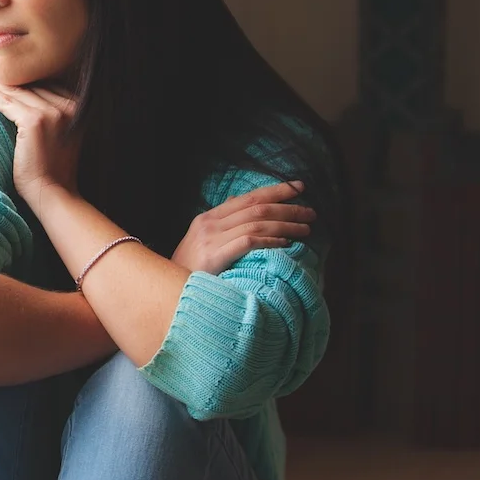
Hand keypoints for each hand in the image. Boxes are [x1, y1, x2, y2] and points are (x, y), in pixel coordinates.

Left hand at [0, 64, 81, 213]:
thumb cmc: (51, 169)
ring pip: (18, 91)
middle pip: (32, 84)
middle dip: (7, 75)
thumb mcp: (58, 135)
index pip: (45, 84)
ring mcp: (54, 112)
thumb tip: (24, 95)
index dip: (23, 77)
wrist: (53, 193)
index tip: (4, 70)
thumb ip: (51, 114)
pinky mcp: (36, 121)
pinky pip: (8, 103)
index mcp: (78, 107)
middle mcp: (70, 106)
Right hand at [172, 180, 314, 273]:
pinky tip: (287, 243)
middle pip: (256, 207)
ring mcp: (211, 239)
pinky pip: (249, 242)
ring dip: (286, 224)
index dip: (275, 190)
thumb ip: (221, 221)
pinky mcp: (214, 256)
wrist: (168, 292)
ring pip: (257, 223)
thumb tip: (237, 199)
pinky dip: (271, 240)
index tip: (299, 187)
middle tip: (311, 211)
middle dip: (288, 207)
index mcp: (208, 218)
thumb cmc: (189, 270)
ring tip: (306, 229)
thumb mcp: (202, 241)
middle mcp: (209, 224)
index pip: (248, 197)